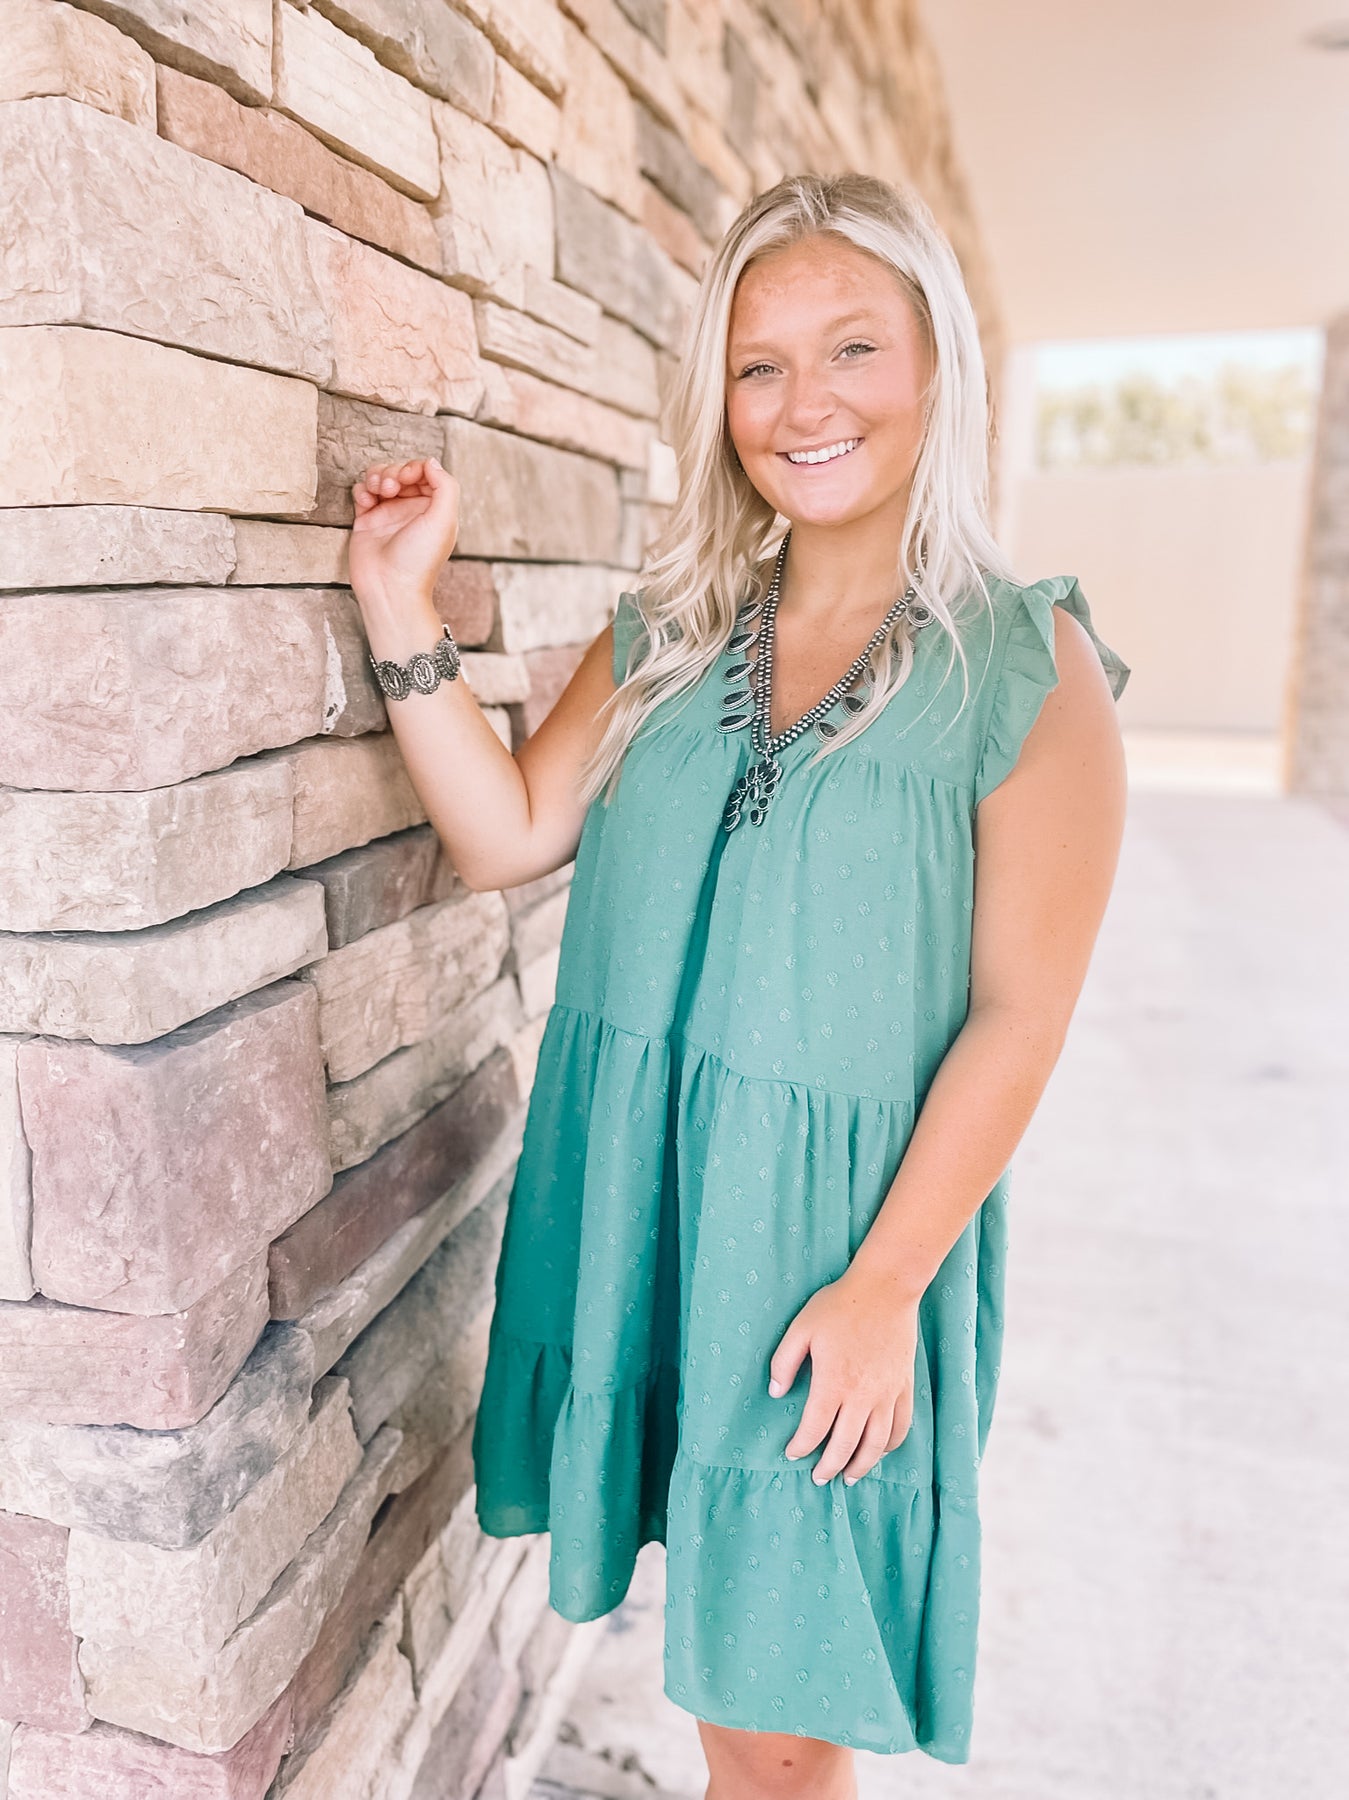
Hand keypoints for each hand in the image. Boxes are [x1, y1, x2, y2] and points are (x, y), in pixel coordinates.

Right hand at [349, 458, 459, 605]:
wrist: (390, 588)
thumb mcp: (444, 520)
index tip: (406, 479)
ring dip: (376, 476)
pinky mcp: (367, 520)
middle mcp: (412, 510)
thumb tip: (431, 462)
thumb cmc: (419, 560)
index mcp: (434, 509)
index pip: (426, 472)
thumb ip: (445, 486)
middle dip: (393, 471)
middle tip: (390, 487)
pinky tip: (365, 502)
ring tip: (377, 491)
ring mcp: (389, 514)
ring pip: (381, 478)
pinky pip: (363, 492)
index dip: (414, 467)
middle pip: (401, 471)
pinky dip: (362, 490)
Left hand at [768, 1267, 918, 1484]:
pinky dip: (890, 1445)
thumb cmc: (839, 1306)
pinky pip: (901, 1426)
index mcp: (833, 1382)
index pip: (814, 1429)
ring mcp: (887, 1393)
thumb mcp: (801, 1328)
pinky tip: (879, 1451)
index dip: (801, 1447)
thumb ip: (784, 1362)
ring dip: (862, 1465)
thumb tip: (775, 1393)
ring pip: (876, 1444)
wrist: (886, 1289)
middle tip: (818, 1478)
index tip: (792, 1454)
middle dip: (829, 1466)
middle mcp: (862, 1395)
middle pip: (845, 1445)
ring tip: (849, 1477)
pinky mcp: (904, 1387)